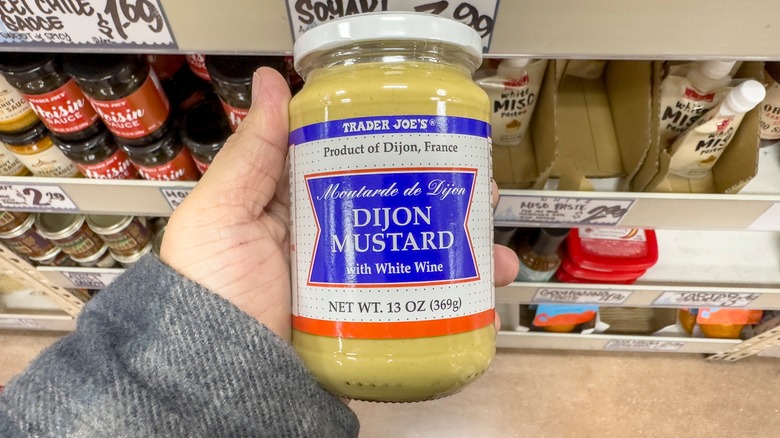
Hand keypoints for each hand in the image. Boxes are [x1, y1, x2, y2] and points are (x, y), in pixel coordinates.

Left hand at [161, 67, 518, 341]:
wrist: (218, 376)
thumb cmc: (209, 292)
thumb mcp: (220, 213)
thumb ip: (251, 153)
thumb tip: (271, 84)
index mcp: (297, 211)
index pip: (354, 168)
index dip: (395, 151)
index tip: (432, 137)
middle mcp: (331, 245)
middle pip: (398, 212)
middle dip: (443, 200)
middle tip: (477, 191)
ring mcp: (353, 287)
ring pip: (418, 259)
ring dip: (462, 249)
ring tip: (491, 244)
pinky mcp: (368, 323)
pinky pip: (417, 307)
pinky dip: (455, 302)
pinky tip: (482, 295)